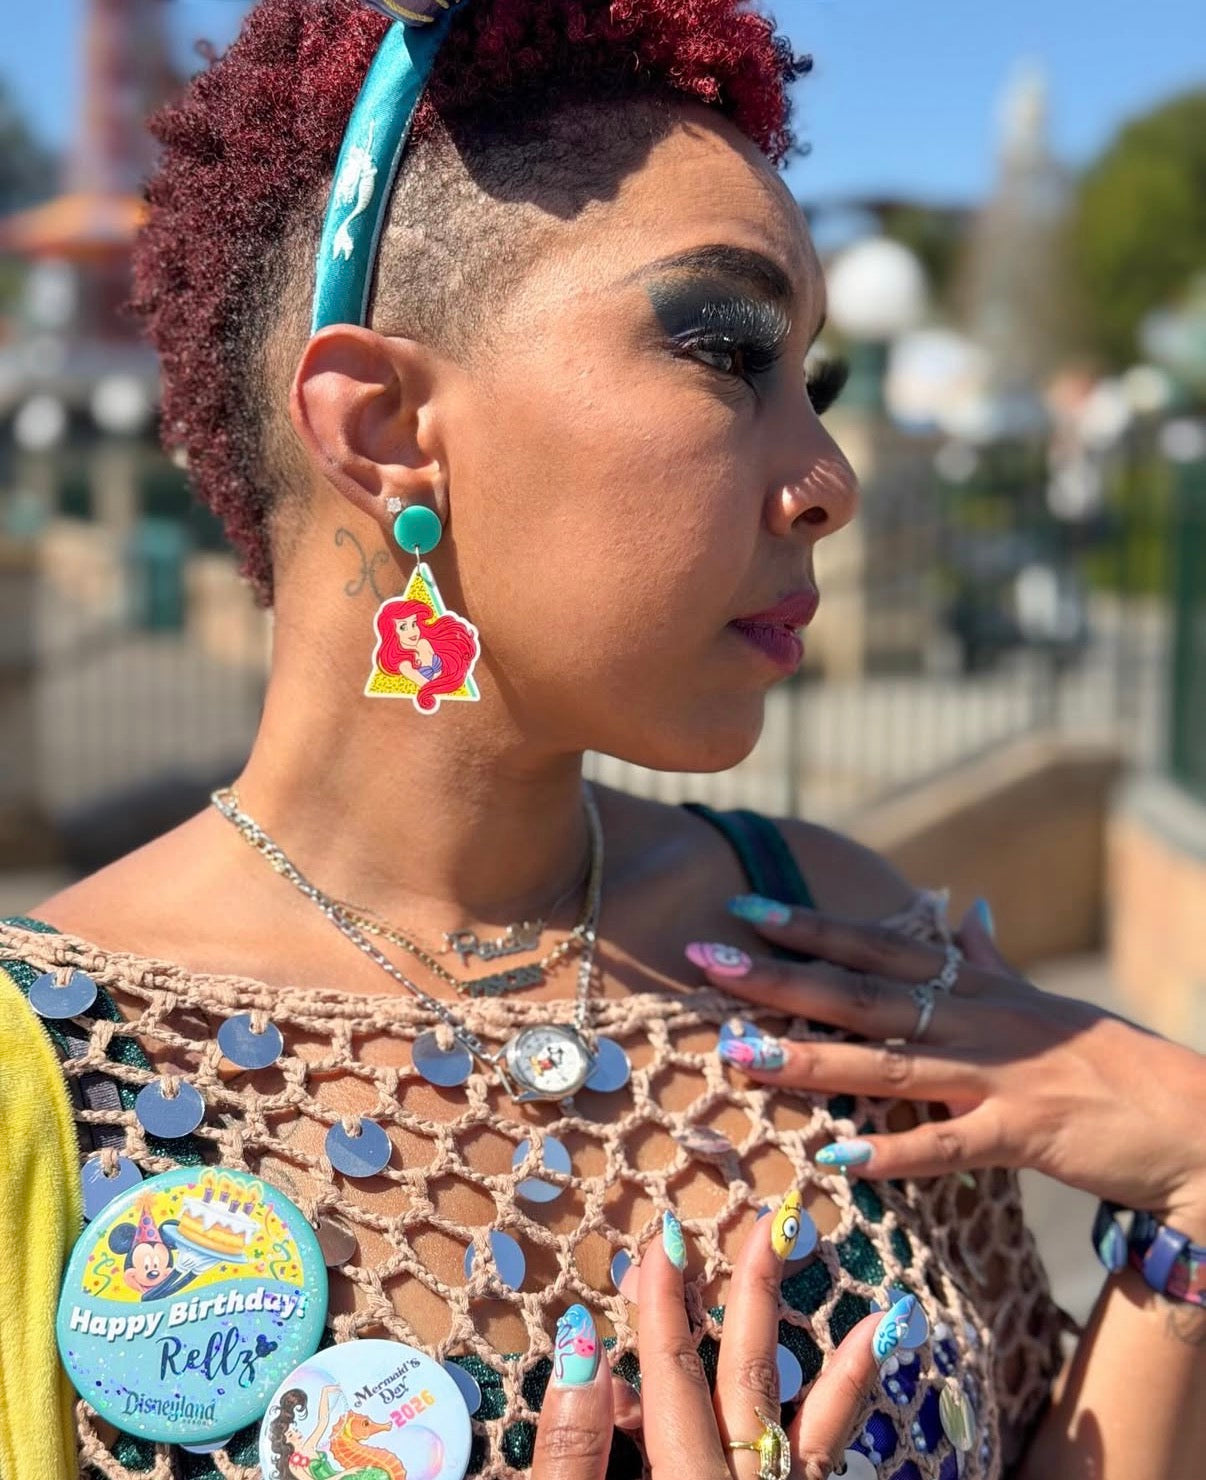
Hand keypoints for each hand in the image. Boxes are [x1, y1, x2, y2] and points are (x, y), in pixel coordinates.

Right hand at [533, 1200, 903, 1479]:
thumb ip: (571, 1457)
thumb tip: (579, 1352)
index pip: (669, 1377)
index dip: (662, 1304)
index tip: (661, 1236)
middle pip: (746, 1378)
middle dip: (754, 1292)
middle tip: (773, 1218)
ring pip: (803, 1420)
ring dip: (832, 1353)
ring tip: (863, 1290)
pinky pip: (825, 1456)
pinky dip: (849, 1399)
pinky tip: (880, 1344)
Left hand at [691, 902, 1205, 1236]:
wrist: (1189, 1117)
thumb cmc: (1104, 1059)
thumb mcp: (1040, 997)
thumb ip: (990, 957)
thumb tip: (965, 909)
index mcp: (973, 986)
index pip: (876, 948)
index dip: (810, 927)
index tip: (745, 910)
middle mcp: (976, 1019)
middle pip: (862, 994)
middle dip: (782, 979)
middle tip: (709, 963)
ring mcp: (998, 1074)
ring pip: (890, 1063)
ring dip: (813, 1059)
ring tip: (744, 1056)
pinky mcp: (1024, 1134)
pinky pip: (949, 1144)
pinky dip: (895, 1151)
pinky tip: (838, 1157)